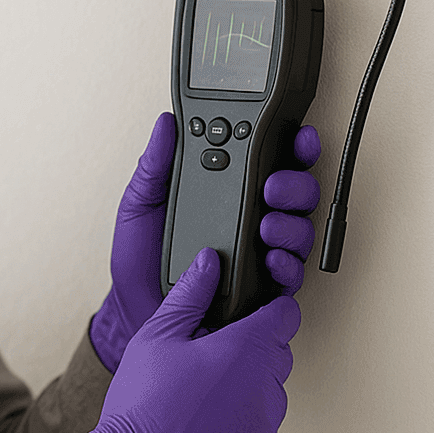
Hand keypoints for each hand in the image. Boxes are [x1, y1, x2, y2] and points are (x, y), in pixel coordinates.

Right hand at [64, 248, 299, 432]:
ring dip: (247, 389)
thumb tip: (210, 262)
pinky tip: (205, 425)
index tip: (252, 315)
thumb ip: (190, 294)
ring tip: (202, 396)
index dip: (269, 310)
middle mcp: (267, 387)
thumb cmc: (143, 404)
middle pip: (277, 354)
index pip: (286, 315)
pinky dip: (241, 425)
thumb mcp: (158, 335)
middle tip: (209, 356)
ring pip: (269, 394)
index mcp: (246, 349)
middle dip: (251, 350)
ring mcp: (267, 427)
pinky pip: (260, 431)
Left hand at [90, 117, 322, 371]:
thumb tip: (164, 124)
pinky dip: (287, 264)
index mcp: (225, 191)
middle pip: (295, 193)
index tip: (296, 133)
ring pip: (299, 230)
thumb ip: (154, 165)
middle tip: (273, 186)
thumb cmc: (140, 259)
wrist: (134, 308)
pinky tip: (271, 258)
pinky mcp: (262, 289)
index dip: (290, 143)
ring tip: (267, 224)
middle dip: (295, 183)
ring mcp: (259, 253)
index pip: (268, 161)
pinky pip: (290, 275)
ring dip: (291, 224)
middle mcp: (250, 218)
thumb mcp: (139, 205)